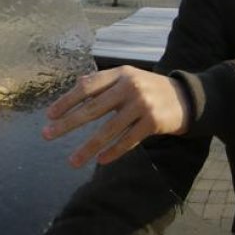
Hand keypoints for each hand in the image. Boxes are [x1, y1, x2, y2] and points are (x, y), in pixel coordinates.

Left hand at [43, 66, 189, 167]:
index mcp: (120, 74)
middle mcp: (129, 86)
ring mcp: (142, 105)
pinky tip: (100, 161)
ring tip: (72, 161)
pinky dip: (113, 152)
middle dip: (67, 123)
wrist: (186, 99)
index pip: (87, 86)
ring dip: (88, 147)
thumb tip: (75, 88)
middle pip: (92, 108)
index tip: (50, 115)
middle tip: (47, 135)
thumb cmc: (149, 90)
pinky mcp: (153, 122)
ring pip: (108, 130)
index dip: (66, 100)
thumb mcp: (128, 78)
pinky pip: (128, 141)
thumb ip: (104, 84)